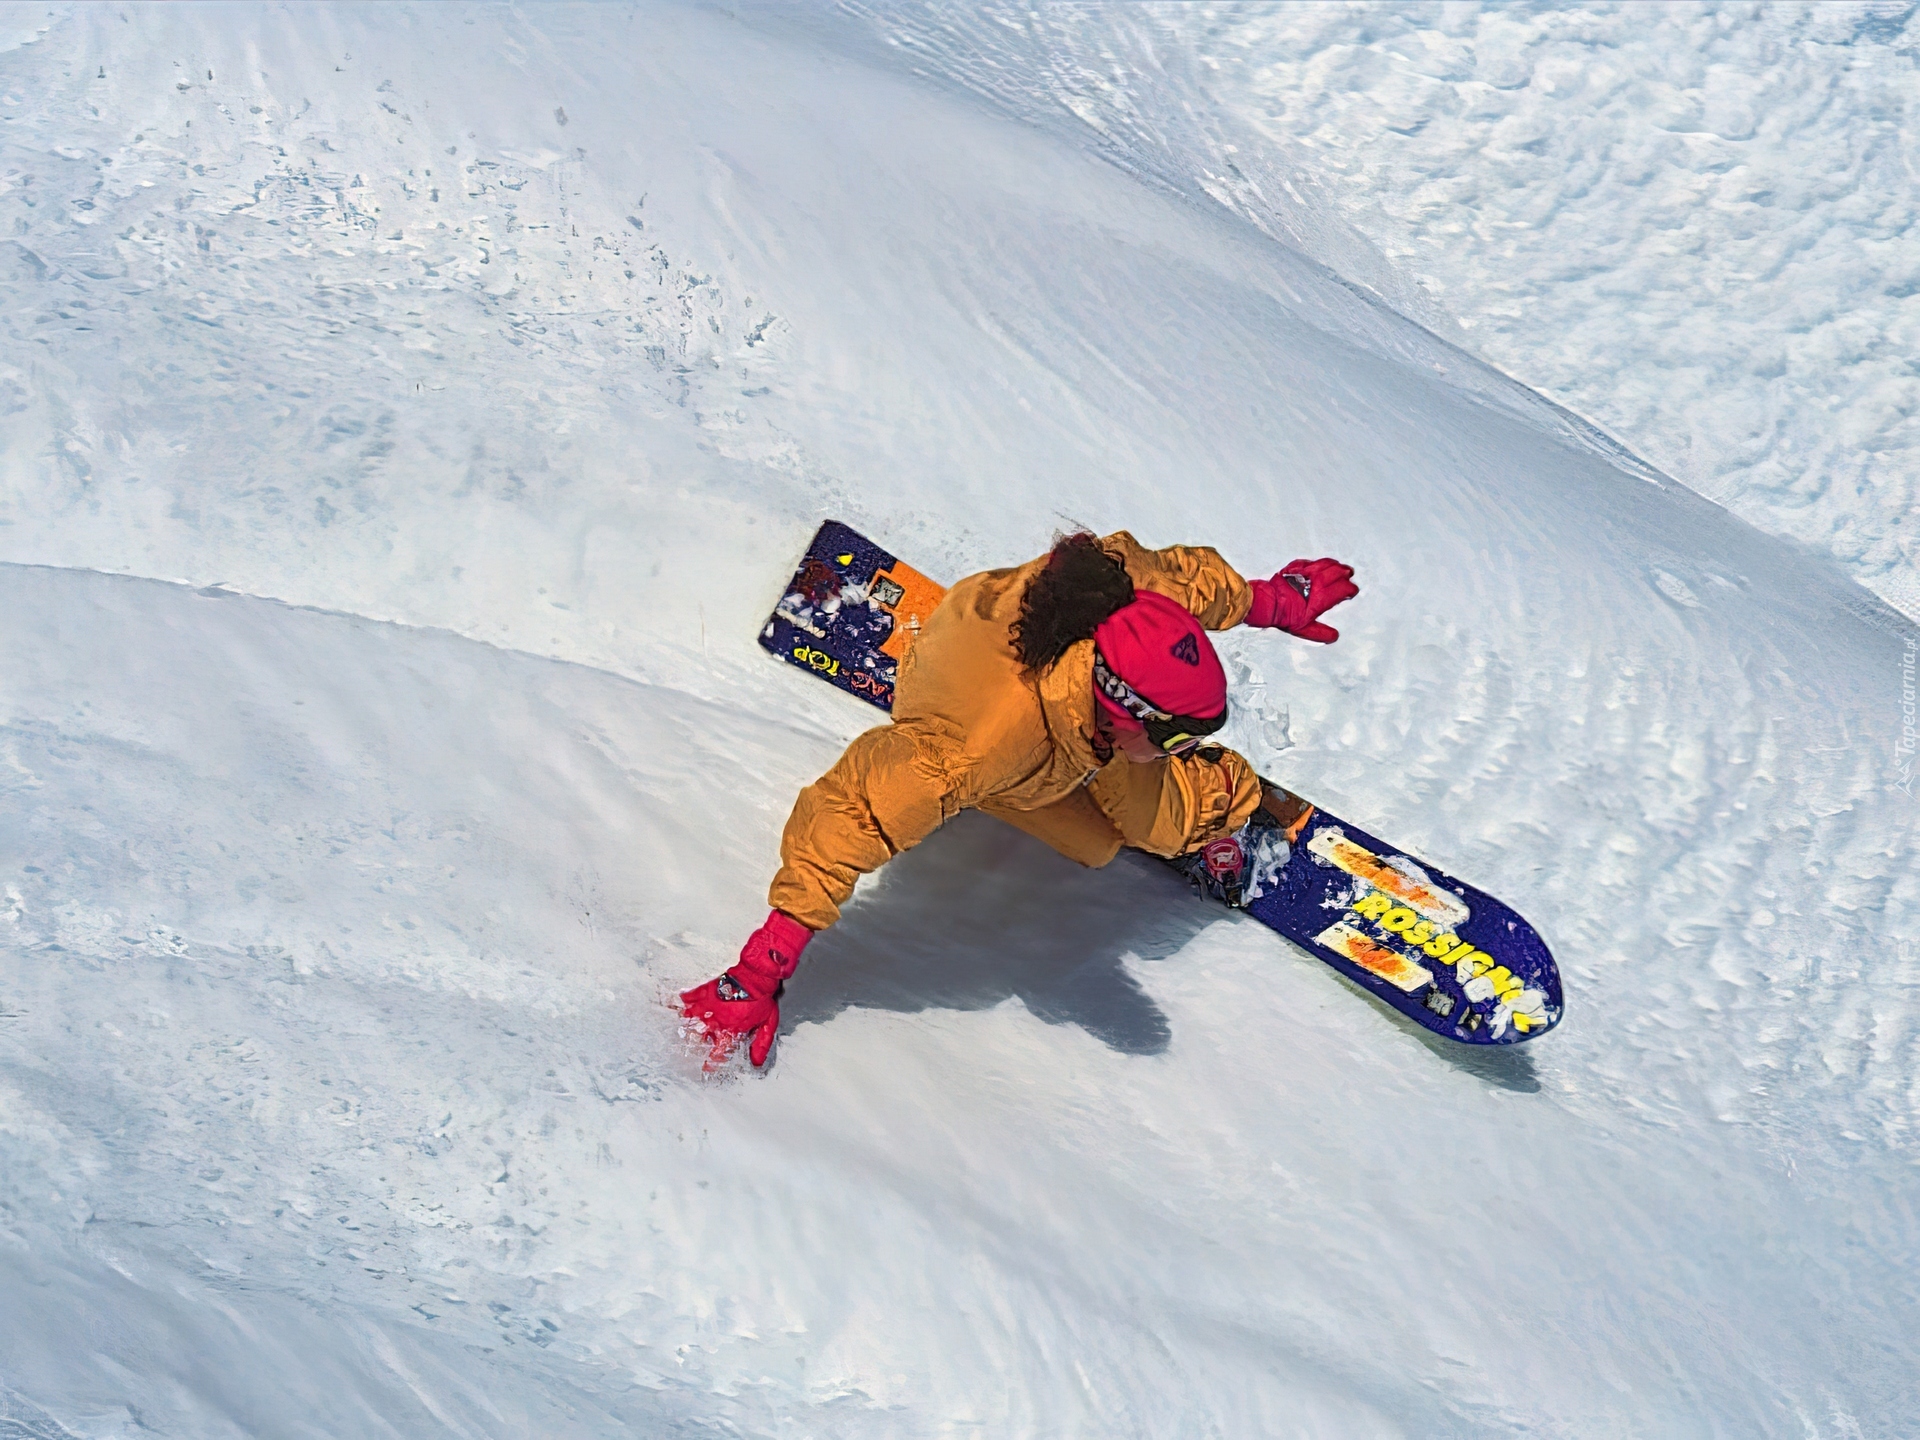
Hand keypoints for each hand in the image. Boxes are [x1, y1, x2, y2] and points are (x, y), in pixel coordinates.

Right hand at [680, 910, 812, 1069]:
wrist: (757, 976)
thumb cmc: (762, 998)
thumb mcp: (767, 1023)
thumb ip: (761, 1043)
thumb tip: (757, 1061)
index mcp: (732, 1029)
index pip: (719, 1051)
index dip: (712, 1061)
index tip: (706, 1067)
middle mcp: (718, 1020)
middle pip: (702, 1035)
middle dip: (699, 1039)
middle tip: (699, 1040)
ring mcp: (710, 1005)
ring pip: (693, 1017)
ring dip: (689, 1020)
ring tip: (685, 1022)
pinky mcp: (707, 991)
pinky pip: (691, 996)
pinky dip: (686, 998)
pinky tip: (683, 999)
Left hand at [1246, 558, 1357, 643]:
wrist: (1266, 602)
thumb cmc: (1283, 615)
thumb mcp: (1303, 629)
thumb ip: (1320, 632)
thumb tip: (1333, 636)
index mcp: (1321, 597)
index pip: (1343, 588)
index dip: (1351, 589)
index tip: (1352, 591)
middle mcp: (1316, 582)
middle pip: (1338, 572)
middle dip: (1346, 573)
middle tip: (1349, 575)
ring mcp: (1307, 572)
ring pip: (1327, 563)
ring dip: (1335, 565)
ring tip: (1339, 567)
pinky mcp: (1296, 566)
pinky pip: (1312, 562)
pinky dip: (1319, 563)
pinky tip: (1320, 565)